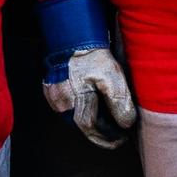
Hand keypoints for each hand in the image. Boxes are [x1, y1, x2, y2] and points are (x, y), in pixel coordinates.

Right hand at [36, 0, 139, 147]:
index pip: (91, 127)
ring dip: (91, 124)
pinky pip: (66, 108)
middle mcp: (62, 101)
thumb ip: (120, 102)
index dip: (107, 137)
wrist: (74, 38)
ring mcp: (54, 96)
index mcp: (77, 98)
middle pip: (82, 126)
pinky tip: (93, 109)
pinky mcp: (50, 91)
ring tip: (108, 123)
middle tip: (117, 136)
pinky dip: (80, 112)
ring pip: (73, 118)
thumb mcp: (113, 77)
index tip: (121, 139)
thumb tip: (126, 124)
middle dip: (100, 133)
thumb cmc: (94, 57)